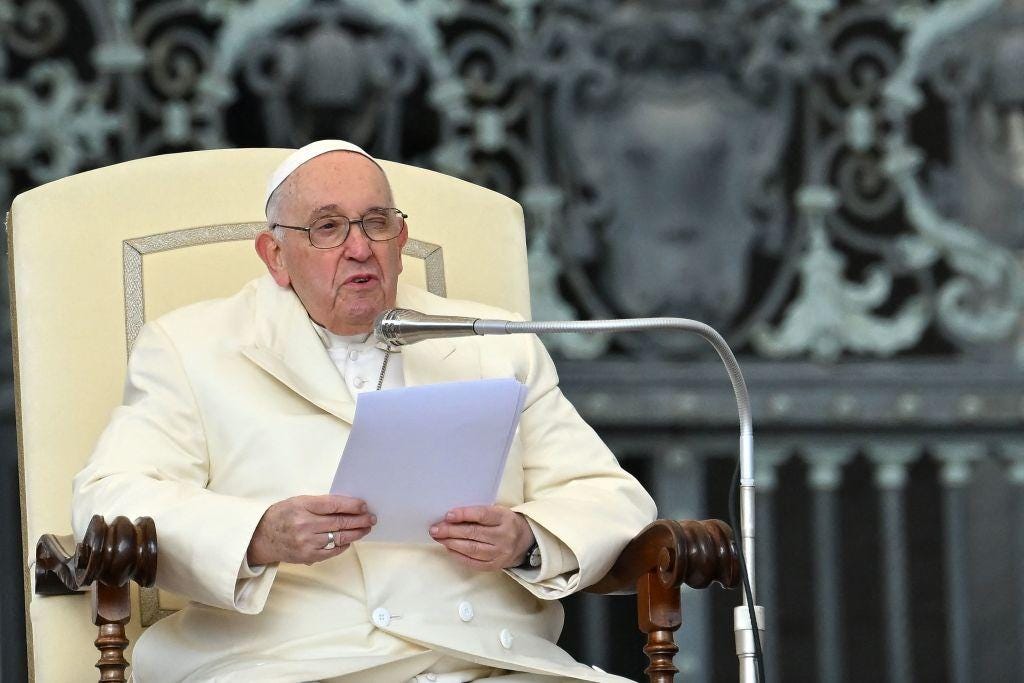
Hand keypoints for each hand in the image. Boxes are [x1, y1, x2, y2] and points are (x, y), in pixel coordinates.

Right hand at [247, 495, 375, 565]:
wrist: (261, 538)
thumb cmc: (281, 516)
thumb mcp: (298, 502)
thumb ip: (320, 503)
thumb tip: (347, 506)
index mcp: (302, 506)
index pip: (334, 505)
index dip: (352, 505)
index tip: (364, 505)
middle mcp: (305, 524)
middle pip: (340, 522)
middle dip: (359, 519)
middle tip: (371, 518)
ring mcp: (307, 542)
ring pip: (339, 537)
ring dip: (356, 533)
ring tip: (366, 528)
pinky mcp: (308, 556)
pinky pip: (332, 550)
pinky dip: (343, 544)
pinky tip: (350, 540)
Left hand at [429, 505, 534, 570]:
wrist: (525, 543)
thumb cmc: (505, 523)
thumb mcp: (498, 512)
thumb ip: (479, 514)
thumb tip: (451, 517)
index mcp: (505, 518)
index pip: (482, 515)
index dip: (464, 515)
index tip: (448, 515)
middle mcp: (503, 536)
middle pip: (474, 533)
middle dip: (451, 531)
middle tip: (435, 529)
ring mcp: (499, 553)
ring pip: (472, 549)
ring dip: (451, 543)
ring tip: (439, 538)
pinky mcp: (494, 565)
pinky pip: (473, 562)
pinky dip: (459, 555)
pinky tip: (449, 549)